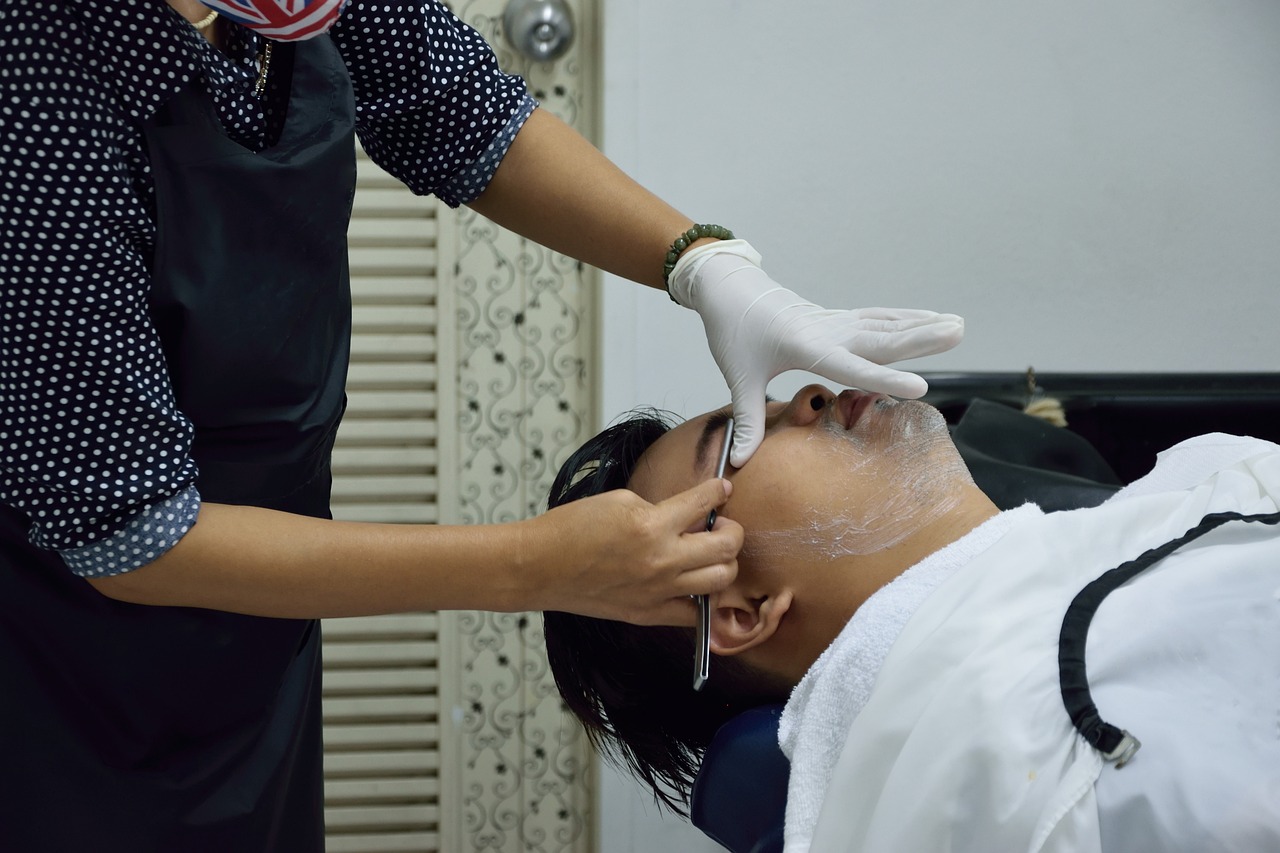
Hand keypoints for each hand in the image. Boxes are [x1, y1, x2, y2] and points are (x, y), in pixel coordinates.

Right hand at [528, 478, 741, 624]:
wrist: (540, 567)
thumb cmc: (571, 529)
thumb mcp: (619, 501)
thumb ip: (659, 507)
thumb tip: (687, 514)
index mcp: (651, 525)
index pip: (704, 502)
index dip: (718, 491)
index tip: (722, 489)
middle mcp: (661, 560)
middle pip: (727, 547)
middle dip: (732, 530)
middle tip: (723, 525)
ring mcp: (658, 592)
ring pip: (721, 581)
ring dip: (724, 564)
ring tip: (712, 555)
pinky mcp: (649, 614)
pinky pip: (695, 614)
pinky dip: (703, 599)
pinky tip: (696, 585)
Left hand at [668, 240, 963, 465]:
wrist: (729, 288)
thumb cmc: (733, 331)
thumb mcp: (738, 377)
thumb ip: (747, 421)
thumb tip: (739, 463)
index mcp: (804, 346)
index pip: (851, 367)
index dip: (885, 380)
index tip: (921, 387)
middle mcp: (826, 330)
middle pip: (880, 338)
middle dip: (921, 339)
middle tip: (959, 333)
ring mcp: (833, 321)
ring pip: (884, 325)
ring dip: (921, 325)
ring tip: (957, 326)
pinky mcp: (835, 319)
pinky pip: (876, 319)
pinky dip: (904, 319)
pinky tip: (927, 317)